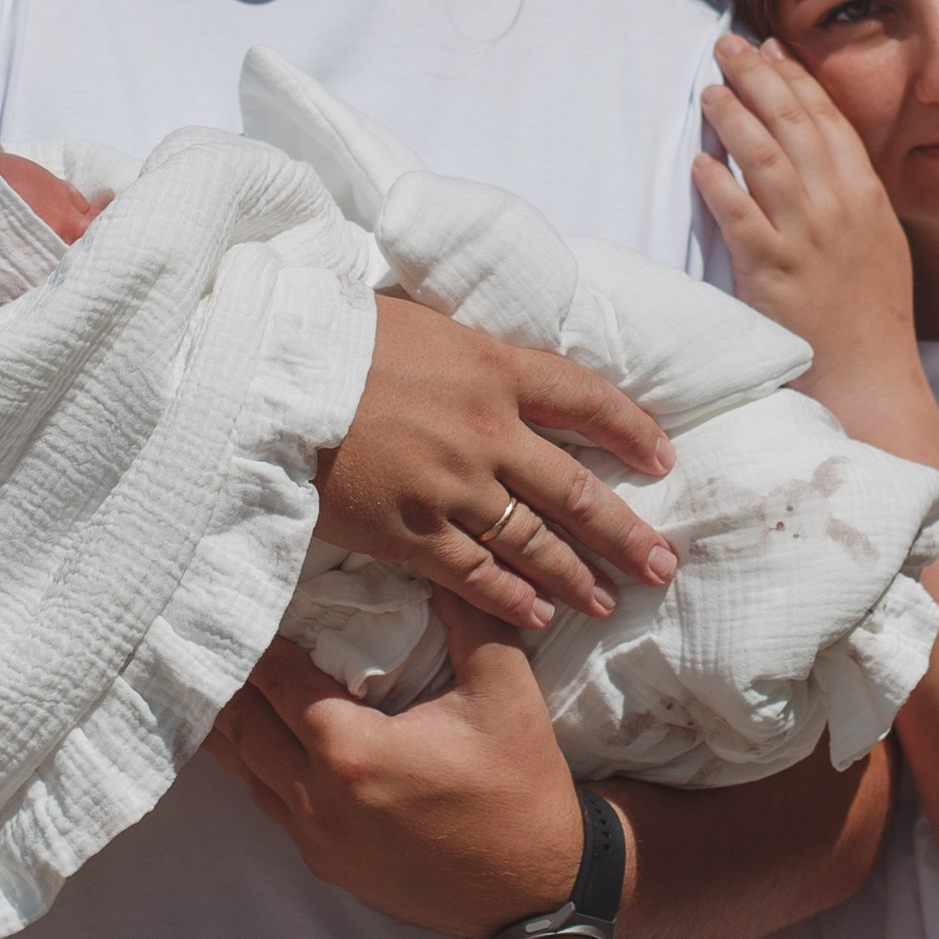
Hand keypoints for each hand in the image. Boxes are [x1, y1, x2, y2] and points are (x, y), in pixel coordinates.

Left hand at [207, 603, 583, 938]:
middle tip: (223, 633)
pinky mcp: (325, 866)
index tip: (249, 600)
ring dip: (236, 725)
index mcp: (351, 751)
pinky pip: (272, 806)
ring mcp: (316, 840)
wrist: (536, 886)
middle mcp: (318, 800)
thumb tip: (441, 562)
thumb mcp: (504, 690)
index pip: (275, 678)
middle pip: (241, 726)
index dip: (257, 637)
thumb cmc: (521, 786)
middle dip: (231, 676)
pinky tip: (267, 739)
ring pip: (246, 772)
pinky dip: (260, 767)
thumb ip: (470, 617)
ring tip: (228, 679)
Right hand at [315, 297, 677, 631]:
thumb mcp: (419, 322)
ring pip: (533, 540)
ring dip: (576, 575)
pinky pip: (475, 573)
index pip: (586, 400)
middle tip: (664, 563)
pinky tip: (537, 616)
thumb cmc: (334, 335)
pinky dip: (510, 597)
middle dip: (625, 532)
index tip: (663, 458)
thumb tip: (486, 364)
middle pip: (577, 489)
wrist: (274, 374)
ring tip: (608, 600)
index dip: (632, 430)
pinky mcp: (410, 530)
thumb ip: (465, 354)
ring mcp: (453, 486)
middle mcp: (489, 432)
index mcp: (495, 368)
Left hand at [696, 36, 919, 408]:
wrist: (869, 376)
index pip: (829, 118)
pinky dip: (718, 184)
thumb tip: (826, 159)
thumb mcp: (879, 242)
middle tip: (727, 45)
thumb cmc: (870, 316)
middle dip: (759, 77)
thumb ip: (855, 197)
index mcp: (867, 195)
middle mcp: (840, 206)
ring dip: (734, 118)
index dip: (797, 77)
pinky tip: (698, 161)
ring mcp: (807, 236)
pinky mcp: (773, 269)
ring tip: (708, 90)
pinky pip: (739, 215)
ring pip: (766, 159)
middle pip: (795, 124)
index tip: (771, 46)